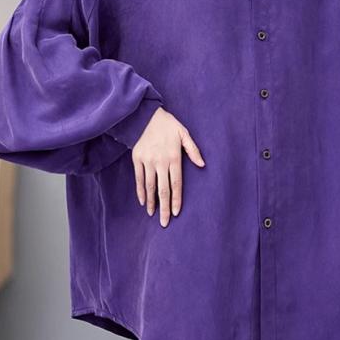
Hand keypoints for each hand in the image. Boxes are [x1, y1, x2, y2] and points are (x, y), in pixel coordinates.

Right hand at [131, 107, 204, 226]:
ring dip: (152, 202)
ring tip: (153, 215)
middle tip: (164, 223)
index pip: (176, 183)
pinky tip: (143, 202)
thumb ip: (193, 150)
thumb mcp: (184, 133)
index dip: (176, 199)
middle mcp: (160, 162)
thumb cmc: (168, 125)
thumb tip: (202, 165)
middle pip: (163, 189)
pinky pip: (138, 178)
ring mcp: (148, 161)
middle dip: (164, 208)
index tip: (176, 213)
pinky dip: (140, 191)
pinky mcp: (137, 159)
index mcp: (174, 157)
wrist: (145, 116)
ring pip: (150, 186)